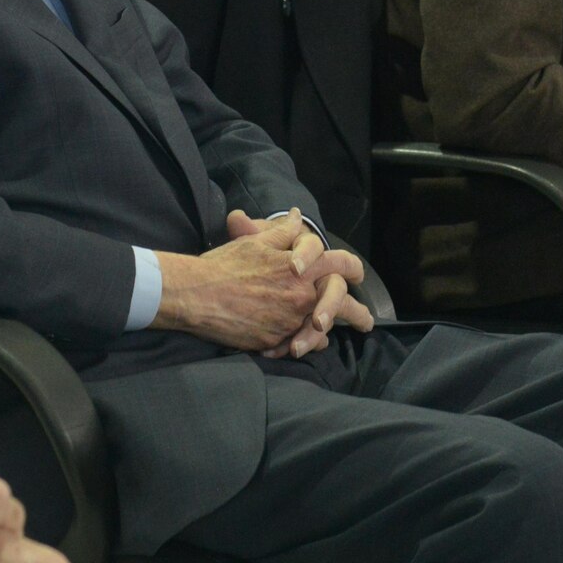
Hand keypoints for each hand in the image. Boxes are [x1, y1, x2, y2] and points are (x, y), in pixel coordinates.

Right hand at [154, 210, 361, 351]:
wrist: (196, 294)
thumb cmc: (224, 265)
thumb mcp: (255, 242)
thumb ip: (282, 232)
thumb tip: (297, 216)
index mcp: (300, 267)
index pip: (338, 263)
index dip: (351, 267)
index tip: (357, 274)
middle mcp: (301, 296)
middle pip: (340, 304)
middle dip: (357, 314)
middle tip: (366, 322)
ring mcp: (289, 321)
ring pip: (320, 331)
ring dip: (327, 334)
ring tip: (332, 339)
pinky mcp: (274, 341)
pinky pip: (297, 345)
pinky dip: (300, 344)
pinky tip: (302, 346)